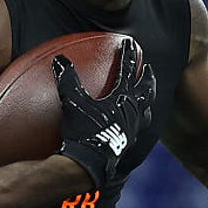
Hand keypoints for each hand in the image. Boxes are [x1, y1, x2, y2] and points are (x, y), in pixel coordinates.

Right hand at [52, 38, 155, 188]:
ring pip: (145, 110)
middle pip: (146, 90)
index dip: (129, 55)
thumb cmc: (83, 132)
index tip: (131, 43)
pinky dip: (136, 120)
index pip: (128, 70)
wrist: (90, 165)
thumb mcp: (73, 102)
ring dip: (146, 100)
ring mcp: (133, 129)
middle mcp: (133, 112)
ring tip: (144, 96)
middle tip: (148, 69)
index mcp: (123, 98)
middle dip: (147, 77)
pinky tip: (129, 124)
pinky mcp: (127, 144)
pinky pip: (136, 127)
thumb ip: (67, 79)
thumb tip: (59, 59)